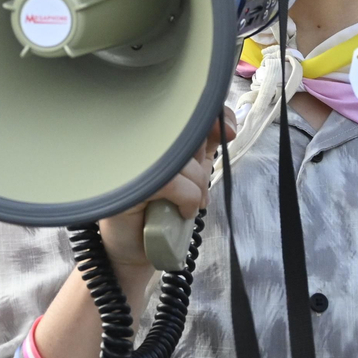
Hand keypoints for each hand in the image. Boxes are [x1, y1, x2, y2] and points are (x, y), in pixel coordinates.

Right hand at [97, 112, 229, 276]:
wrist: (138, 249)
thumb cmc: (162, 210)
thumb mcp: (191, 175)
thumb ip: (205, 148)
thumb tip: (227, 127)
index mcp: (155, 133)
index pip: (188, 108)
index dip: (213, 116)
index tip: (229, 132)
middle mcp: (139, 138)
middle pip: (186, 134)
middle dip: (200, 168)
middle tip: (198, 192)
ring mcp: (131, 157)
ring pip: (182, 161)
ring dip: (194, 189)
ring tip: (186, 207)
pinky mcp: (128, 180)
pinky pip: (171, 182)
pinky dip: (185, 199)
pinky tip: (179, 211)